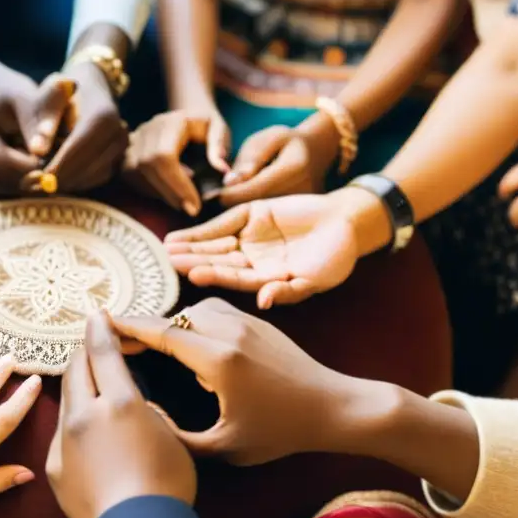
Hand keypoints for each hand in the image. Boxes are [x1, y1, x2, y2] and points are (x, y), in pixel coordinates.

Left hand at [42, 63, 127, 193]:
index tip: (36, 178)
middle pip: (88, 166)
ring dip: (71, 183)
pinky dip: (80, 181)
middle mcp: (118, 132)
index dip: (57, 166)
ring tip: (46, 183)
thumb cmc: (63, 91)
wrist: (90, 86)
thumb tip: (36, 152)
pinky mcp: (121, 156)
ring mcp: (122, 146)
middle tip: (37, 186)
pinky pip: (99, 177)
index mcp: (102, 116)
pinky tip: (62, 179)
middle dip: (62, 179)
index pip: (78, 149)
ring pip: (94, 176)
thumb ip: (43, 123)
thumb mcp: (49, 100)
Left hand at [46, 312, 195, 517]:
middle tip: (90, 343)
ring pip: (66, 400)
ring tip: (87, 385)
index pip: (103, 353)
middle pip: (77, 369)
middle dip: (83, 352)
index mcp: (121, 402)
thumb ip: (148, 414)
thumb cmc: (167, 488)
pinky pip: (61, 434)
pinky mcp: (54, 466)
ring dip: (76, 388)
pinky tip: (85, 433)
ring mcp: (65, 440)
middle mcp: (86, 414)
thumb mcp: (172, 438)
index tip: (96, 315)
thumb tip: (135, 407)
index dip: (99, 329)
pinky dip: (73, 425)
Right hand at [113, 298, 367, 464]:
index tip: (99, 323)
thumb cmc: (282, 431)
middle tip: (118, 339)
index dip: (126, 327)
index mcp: (219, 360)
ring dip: (171, 322)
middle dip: (144, 325)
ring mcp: (245, 322)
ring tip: (151, 343)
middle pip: (173, 316)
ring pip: (194, 308)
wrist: (335, 407)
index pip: (161, 332)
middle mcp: (229, 331)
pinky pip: (214, 310)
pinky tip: (187, 343)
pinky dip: (192, 320)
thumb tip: (145, 418)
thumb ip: (179, 437)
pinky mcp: (257, 321)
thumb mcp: (225, 447)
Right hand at [124, 109, 229, 216]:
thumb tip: (223, 170)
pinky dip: (149, 190)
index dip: (177, 184)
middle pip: (148, 166)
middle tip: (191, 209)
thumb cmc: (206, 126)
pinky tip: (167, 192)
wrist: (186, 116)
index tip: (195, 205)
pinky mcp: (126, 152)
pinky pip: (131, 177)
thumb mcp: (219, 130)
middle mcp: (147, 129)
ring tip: (181, 200)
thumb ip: (220, 147)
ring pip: (136, 173)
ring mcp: (134, 141)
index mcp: (171, 122)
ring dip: (159, 193)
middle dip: (169, 193)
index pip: (165, 156)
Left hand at [165, 193, 357, 307]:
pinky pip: (223, 223)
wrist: (349, 222)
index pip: (233, 279)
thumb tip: (263, 302)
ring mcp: (250, 238)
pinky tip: (181, 236)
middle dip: (193, 261)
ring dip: (192, 247)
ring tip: (168, 248)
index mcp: (264, 280)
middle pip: (217, 262)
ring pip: (215, 244)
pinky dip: (203, 230)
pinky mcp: (252, 214)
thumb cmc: (334, 258)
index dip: (214, 276)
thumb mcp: (313, 280)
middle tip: (169, 261)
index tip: (192, 274)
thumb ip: (287, 291)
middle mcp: (252, 262)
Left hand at [218, 115, 338, 206]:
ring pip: (265, 218)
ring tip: (227, 207)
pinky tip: (245, 210)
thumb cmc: (285, 142)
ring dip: (244, 214)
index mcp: (293, 168)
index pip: (254, 189)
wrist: (315, 151)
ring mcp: (305, 207)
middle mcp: (303, 191)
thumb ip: (249, 159)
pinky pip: (273, 220)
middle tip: (213, 204)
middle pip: (259, 208)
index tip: (211, 195)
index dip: (229, 195)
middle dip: (233, 207)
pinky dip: (257, 216)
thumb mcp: (267, 139)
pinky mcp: (303, 217)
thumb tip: (229, 182)